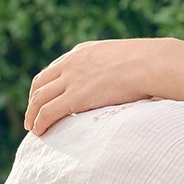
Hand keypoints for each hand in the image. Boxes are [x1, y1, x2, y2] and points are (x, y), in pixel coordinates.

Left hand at [24, 37, 175, 135]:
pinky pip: (47, 112)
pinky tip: (39, 132)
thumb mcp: (124, 57)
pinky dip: (39, 123)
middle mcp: (72, 63)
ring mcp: (71, 79)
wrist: (151, 63)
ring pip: (39, 99)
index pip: (54, 69)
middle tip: (33, 115)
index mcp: (83, 51)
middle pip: (40, 83)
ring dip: (32, 115)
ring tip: (32, 127)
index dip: (46, 85)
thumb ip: (115, 66)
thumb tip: (126, 78)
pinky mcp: (74, 97)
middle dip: (33, 100)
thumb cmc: (149, 63)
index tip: (45, 98)